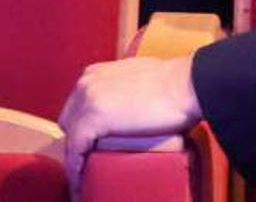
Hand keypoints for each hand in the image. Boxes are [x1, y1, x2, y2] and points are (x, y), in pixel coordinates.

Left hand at [58, 54, 201, 194]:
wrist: (186, 84)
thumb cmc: (173, 82)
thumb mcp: (137, 76)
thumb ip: (122, 86)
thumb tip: (128, 103)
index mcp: (96, 73)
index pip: (77, 107)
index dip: (83, 128)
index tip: (89, 145)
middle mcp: (86, 83)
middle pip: (69, 122)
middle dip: (78, 141)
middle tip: (92, 160)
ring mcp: (87, 100)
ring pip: (71, 139)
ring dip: (78, 158)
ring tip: (85, 177)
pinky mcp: (93, 119)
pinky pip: (75, 152)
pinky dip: (77, 169)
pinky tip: (82, 183)